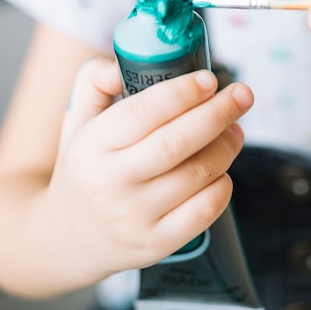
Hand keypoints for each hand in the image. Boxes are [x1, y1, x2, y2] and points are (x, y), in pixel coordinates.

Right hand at [44, 58, 251, 286]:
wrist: (67, 237)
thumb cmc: (84, 166)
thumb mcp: (77, 118)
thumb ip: (95, 79)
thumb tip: (121, 65)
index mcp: (92, 145)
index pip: (142, 112)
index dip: (182, 92)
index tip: (209, 79)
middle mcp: (111, 182)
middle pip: (177, 142)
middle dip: (218, 113)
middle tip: (243, 95)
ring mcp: (134, 217)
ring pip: (197, 174)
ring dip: (226, 146)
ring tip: (235, 129)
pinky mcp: (155, 244)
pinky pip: (204, 212)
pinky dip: (223, 186)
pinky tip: (222, 169)